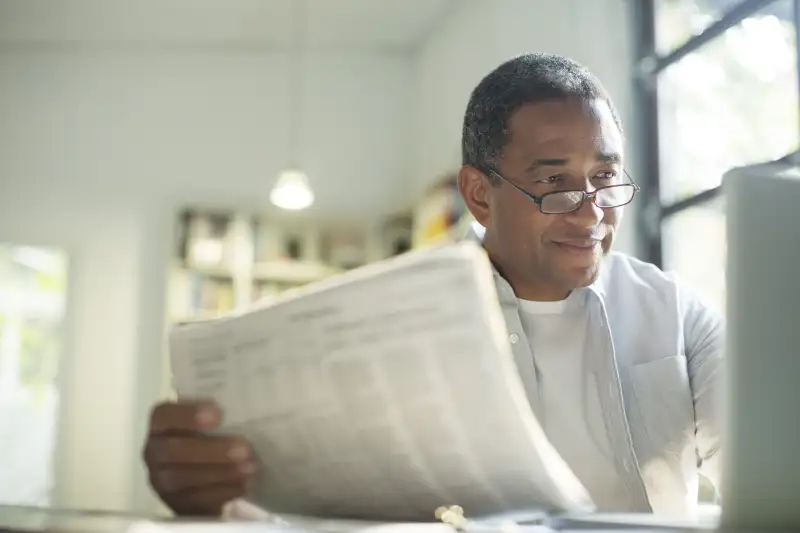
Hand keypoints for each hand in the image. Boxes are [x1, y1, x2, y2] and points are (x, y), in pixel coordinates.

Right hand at [143, 400, 257, 515]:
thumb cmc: (213, 436)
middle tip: (244, 449)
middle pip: (172, 451)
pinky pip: (195, 501)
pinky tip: (242, 485)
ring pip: (183, 480)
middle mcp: (155, 453)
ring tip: (250, 467)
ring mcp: (162, 482)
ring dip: (220, 473)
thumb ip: (222, 412)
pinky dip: (221, 493)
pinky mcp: (177, 505)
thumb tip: (247, 400)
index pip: (164, 415)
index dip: (187, 415)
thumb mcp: (214, 421)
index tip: (218, 414)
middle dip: (211, 450)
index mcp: (161, 425)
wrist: (210, 472)